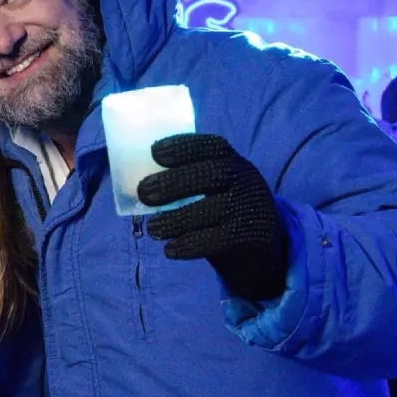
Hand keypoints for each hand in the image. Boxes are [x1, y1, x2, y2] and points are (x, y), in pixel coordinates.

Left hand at [137, 134, 287, 301]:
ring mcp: (249, 208)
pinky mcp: (249, 237)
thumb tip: (135, 182)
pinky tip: (170, 249)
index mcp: (232, 162)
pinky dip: (188, 245)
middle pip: (210, 175)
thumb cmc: (223, 209)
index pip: (211, 146)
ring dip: (175, 220)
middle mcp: (245, 181)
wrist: (261, 246)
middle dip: (173, 182)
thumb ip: (187, 179)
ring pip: (210, 210)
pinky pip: (216, 240)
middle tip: (144, 192)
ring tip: (153, 228)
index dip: (184, 146)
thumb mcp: (214, 187)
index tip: (155, 151)